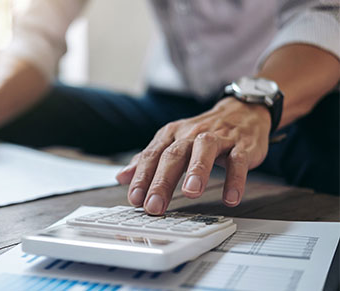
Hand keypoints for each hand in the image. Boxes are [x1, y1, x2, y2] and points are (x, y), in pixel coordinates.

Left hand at [116, 97, 271, 214]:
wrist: (241, 112)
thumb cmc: (203, 132)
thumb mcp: (172, 142)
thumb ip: (148, 159)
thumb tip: (122, 176)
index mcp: (171, 135)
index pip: (151, 156)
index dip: (141, 177)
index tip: (135, 199)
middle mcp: (191, 134)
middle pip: (173, 155)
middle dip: (162, 181)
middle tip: (154, 205)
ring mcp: (218, 138)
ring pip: (204, 150)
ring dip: (197, 170)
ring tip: (190, 193)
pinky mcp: (241, 145)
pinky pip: (238, 161)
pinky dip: (235, 179)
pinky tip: (230, 198)